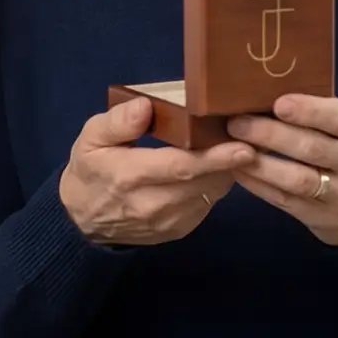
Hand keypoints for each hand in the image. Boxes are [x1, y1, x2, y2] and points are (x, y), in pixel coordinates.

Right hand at [59, 96, 253, 246]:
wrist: (82, 220)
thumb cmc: (91, 169)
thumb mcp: (90, 138)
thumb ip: (117, 122)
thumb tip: (145, 106)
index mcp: (129, 176)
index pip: (180, 166)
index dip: (215, 157)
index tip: (244, 146)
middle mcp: (151, 204)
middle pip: (202, 182)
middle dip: (231, 162)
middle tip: (256, 139)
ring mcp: (166, 222)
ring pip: (209, 195)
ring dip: (227, 173)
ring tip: (241, 149)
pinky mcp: (176, 231)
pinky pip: (206, 205)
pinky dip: (216, 185)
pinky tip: (220, 167)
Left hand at [227, 94, 337, 246]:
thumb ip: (317, 111)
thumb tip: (264, 87)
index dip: (310, 111)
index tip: (279, 103)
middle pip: (314, 148)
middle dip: (273, 135)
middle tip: (238, 123)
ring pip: (300, 179)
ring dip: (262, 164)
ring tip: (233, 149)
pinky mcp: (321, 217)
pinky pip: (286, 201)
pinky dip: (259, 185)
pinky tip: (237, 170)